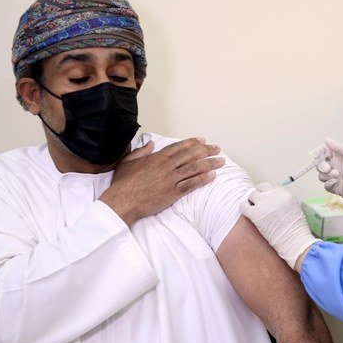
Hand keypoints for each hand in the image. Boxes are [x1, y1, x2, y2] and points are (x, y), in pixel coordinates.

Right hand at [100, 137, 223, 224]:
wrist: (122, 201)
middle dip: (206, 150)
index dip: (192, 143)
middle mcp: (166, 166)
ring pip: (194, 168)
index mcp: (156, 158)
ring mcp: (170, 179)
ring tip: (221, 161)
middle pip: (191, 155)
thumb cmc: (123, 183)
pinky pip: (191, 184)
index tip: (203, 140)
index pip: (179, 147)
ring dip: (209, 163)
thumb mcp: (128, 162)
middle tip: (217, 149)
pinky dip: (203, 179)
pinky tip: (212, 176)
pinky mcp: (173, 193)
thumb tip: (150, 144)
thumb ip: (141, 151)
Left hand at [240, 182, 318, 269]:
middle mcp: (274, 195)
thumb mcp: (295, 209)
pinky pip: (244, 205)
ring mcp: (264, 203)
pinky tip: (247, 213)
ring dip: (252, 201)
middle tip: (259, 203)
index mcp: (285, 194)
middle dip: (260, 194)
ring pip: (252, 195)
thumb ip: (284, 202)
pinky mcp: (255, 213)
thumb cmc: (296, 230)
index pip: (272, 187)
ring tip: (254, 210)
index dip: (268, 194)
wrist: (294, 240)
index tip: (267, 200)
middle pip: (262, 187)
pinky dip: (244, 208)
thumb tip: (275, 202)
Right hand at [317, 137, 342, 203]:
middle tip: (327, 167)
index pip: (323, 154)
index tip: (317, 154)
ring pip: (321, 176)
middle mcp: (335, 166)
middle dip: (320, 166)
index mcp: (338, 156)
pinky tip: (336, 180)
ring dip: (325, 174)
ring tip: (336, 174)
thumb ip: (338, 147)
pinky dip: (328, 183)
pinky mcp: (336, 187)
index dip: (318, 153)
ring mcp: (335, 177)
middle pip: (320, 165)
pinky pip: (326, 186)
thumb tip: (326, 139)